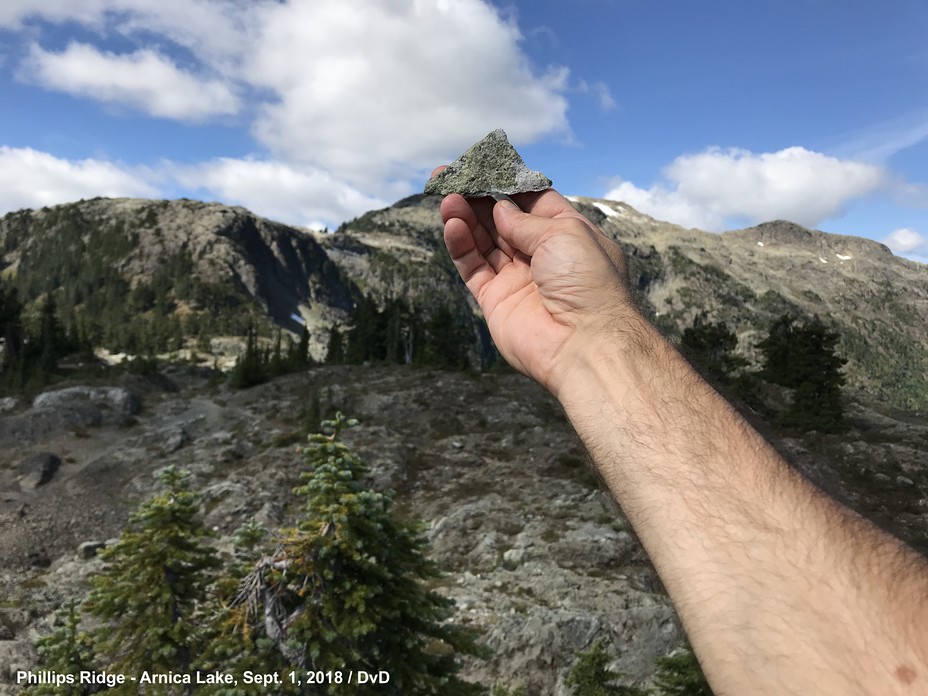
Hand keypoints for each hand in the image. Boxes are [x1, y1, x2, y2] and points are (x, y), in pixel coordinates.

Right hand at [434, 169, 635, 394]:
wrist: (584, 344)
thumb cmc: (588, 283)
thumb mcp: (564, 233)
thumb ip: (525, 220)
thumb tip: (500, 210)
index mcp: (568, 235)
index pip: (533, 202)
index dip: (508, 185)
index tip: (484, 165)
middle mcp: (543, 256)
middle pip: (503, 220)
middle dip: (478, 198)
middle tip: (450, 176)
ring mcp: (518, 279)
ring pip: (484, 241)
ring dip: (465, 218)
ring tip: (447, 198)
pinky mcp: (496, 301)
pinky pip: (473, 268)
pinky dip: (461, 246)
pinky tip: (452, 225)